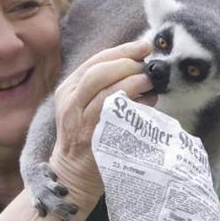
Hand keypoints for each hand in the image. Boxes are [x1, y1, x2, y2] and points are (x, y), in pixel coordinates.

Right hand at [49, 39, 152, 211]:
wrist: (73, 173)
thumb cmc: (88, 136)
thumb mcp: (86, 106)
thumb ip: (106, 86)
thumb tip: (141, 66)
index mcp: (69, 89)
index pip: (95, 61)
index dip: (122, 50)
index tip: (144, 47)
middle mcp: (70, 101)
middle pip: (98, 71)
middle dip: (127, 63)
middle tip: (148, 67)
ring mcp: (79, 120)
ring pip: (105, 90)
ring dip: (131, 82)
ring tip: (150, 81)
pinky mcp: (91, 137)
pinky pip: (113, 115)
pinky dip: (133, 105)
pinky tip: (147, 103)